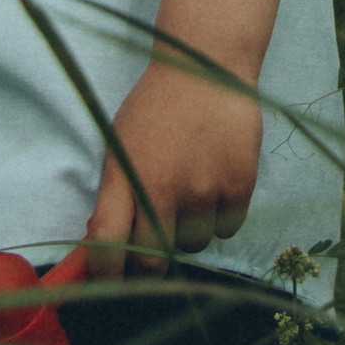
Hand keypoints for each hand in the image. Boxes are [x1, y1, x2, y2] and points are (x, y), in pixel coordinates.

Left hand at [84, 60, 263, 275]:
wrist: (208, 62)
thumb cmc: (157, 105)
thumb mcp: (121, 142)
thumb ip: (116, 193)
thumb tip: (108, 247)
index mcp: (124, 174)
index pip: (107, 244)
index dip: (106, 273)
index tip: (110, 281)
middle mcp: (162, 186)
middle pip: (152, 259)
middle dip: (150, 262)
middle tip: (155, 245)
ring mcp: (203, 187)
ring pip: (194, 245)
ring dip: (190, 230)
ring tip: (192, 191)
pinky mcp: (239, 183)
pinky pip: (227, 229)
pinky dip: (221, 215)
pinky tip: (217, 181)